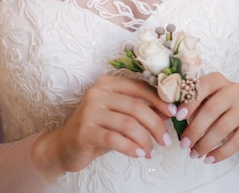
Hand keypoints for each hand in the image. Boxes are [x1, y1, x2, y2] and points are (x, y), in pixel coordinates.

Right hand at [31, 75, 173, 180]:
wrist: (64, 145)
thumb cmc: (97, 129)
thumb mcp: (119, 115)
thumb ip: (140, 110)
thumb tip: (169, 111)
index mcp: (108, 83)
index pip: (140, 87)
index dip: (159, 100)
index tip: (174, 113)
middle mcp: (98, 93)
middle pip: (136, 106)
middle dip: (156, 124)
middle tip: (165, 140)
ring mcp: (90, 111)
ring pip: (128, 124)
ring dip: (145, 139)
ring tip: (151, 151)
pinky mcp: (85, 131)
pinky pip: (115, 139)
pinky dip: (131, 148)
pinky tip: (139, 154)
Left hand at [177, 72, 238, 163]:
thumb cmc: (217, 107)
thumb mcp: (204, 100)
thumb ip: (188, 104)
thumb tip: (167, 114)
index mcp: (217, 80)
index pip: (203, 86)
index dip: (190, 101)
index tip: (177, 117)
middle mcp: (233, 90)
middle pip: (211, 109)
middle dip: (195, 129)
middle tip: (183, 144)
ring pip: (222, 127)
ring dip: (205, 144)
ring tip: (193, 154)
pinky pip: (236, 142)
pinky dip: (220, 153)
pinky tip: (208, 159)